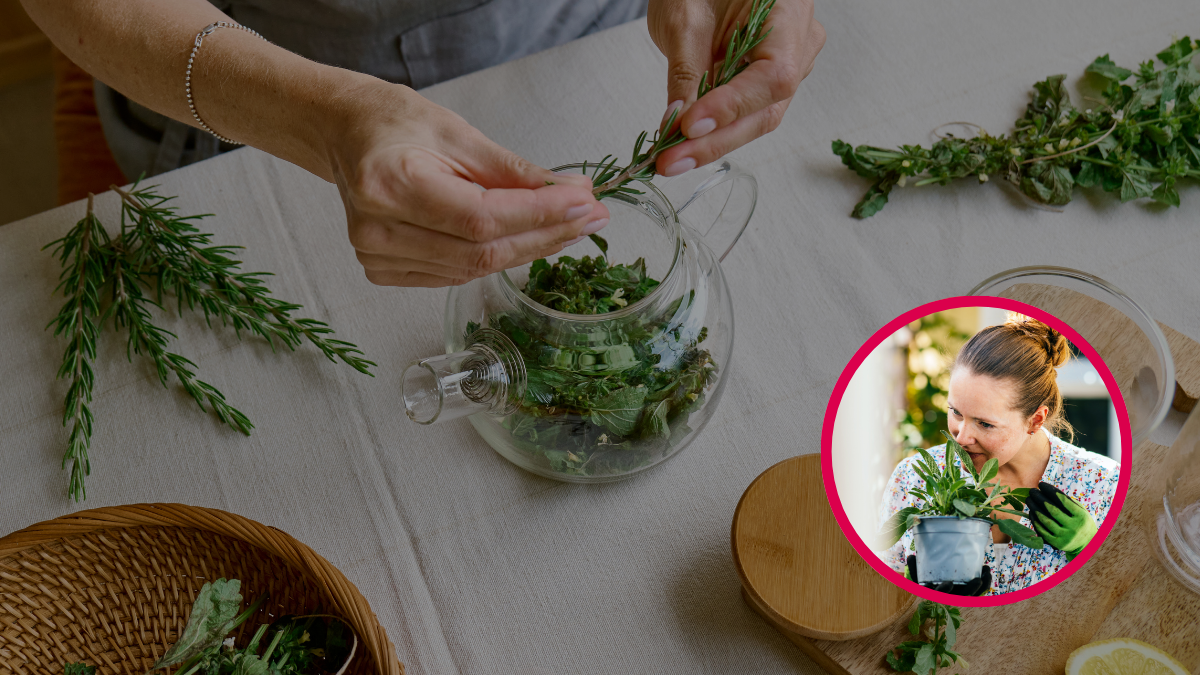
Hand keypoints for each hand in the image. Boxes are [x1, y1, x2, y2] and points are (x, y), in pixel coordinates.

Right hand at [328, 81, 609, 286]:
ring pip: (473, 269)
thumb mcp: (457, 133)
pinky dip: (495, 258)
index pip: (481, 217)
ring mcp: (376, 256)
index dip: (539, 215)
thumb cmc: (394, 123)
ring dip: (527, 249)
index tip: (586, 202)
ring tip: (569, 226)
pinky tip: (526, 239)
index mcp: (388, 184)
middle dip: (545, 235)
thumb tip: (571, 193)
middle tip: (591, 217)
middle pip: (481, 252)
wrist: (345, 134)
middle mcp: (376, 229)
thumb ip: (512, 171)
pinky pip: (455, 275)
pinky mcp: (384, 271)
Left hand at [646, 0, 824, 175]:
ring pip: (758, 117)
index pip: (773, 76)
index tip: (689, 126)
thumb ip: (685, 72)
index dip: (731, 107)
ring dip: (714, 142)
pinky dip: (716, 130)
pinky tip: (684, 145)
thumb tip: (676, 125)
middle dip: (716, 140)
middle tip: (671, 161)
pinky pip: (748, 112)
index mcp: (789, 11)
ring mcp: (791, 61)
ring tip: (672, 158)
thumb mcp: (683, 17)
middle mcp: (800, 41)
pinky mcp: (768, 78)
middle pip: (767, 108)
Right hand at [905, 555, 991, 596]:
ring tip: (986, 573)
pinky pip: (979, 591)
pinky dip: (984, 583)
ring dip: (981, 587)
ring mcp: (959, 596)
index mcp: (935, 594)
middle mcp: (949, 597)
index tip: (948, 583)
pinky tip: (986, 571)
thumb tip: (911, 556)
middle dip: (971, 590)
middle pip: (961, 598)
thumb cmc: (924, 578)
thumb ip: (914, 567)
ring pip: (973, 596)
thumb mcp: (917, 574)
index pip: (939, 595)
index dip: (944, 591)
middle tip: (977, 580)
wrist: (933, 583)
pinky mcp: (967, 592)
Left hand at [1027, 481, 1097, 560]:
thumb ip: (1068, 502)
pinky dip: (1035, 520)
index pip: (1063, 501)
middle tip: (1032, 491)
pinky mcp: (1057, 543)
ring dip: (1035, 508)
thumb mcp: (1081, 511)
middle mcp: (1074, 527)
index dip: (1050, 491)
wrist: (1088, 544)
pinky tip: (1031, 512)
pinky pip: (1042, 531)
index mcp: (1081, 517)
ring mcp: (1065, 536)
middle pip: (1053, 510)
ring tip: (1029, 500)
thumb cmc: (1081, 522)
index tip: (1041, 484)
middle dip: (1040, 498)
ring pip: (1046, 520)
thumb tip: (1047, 491)